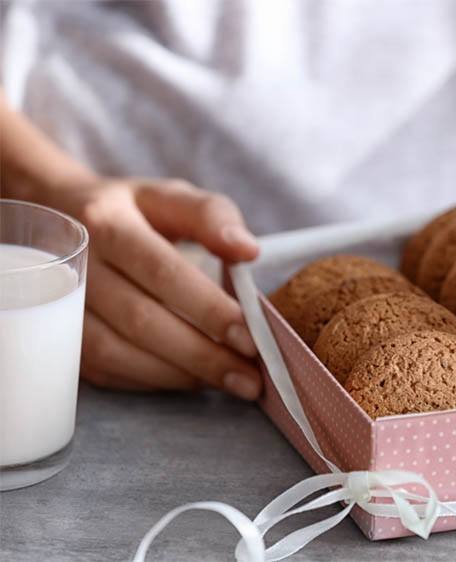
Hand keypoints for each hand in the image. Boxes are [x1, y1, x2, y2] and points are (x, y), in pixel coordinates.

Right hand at [51, 178, 262, 398]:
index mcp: (108, 222)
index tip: (249, 336)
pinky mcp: (61, 336)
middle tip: (249, 377)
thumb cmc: (132, 211)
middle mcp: (76, 265)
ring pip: (117, 352)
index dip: (207, 308)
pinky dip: (152, 380)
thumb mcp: (171, 197)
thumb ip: (212, 216)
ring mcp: (57, 305)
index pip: (162, 271)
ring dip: (177, 375)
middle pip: (139, 319)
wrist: (57, 216)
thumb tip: (247, 250)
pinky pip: (105, 369)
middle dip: (200, 354)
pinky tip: (190, 379)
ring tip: (228, 381)